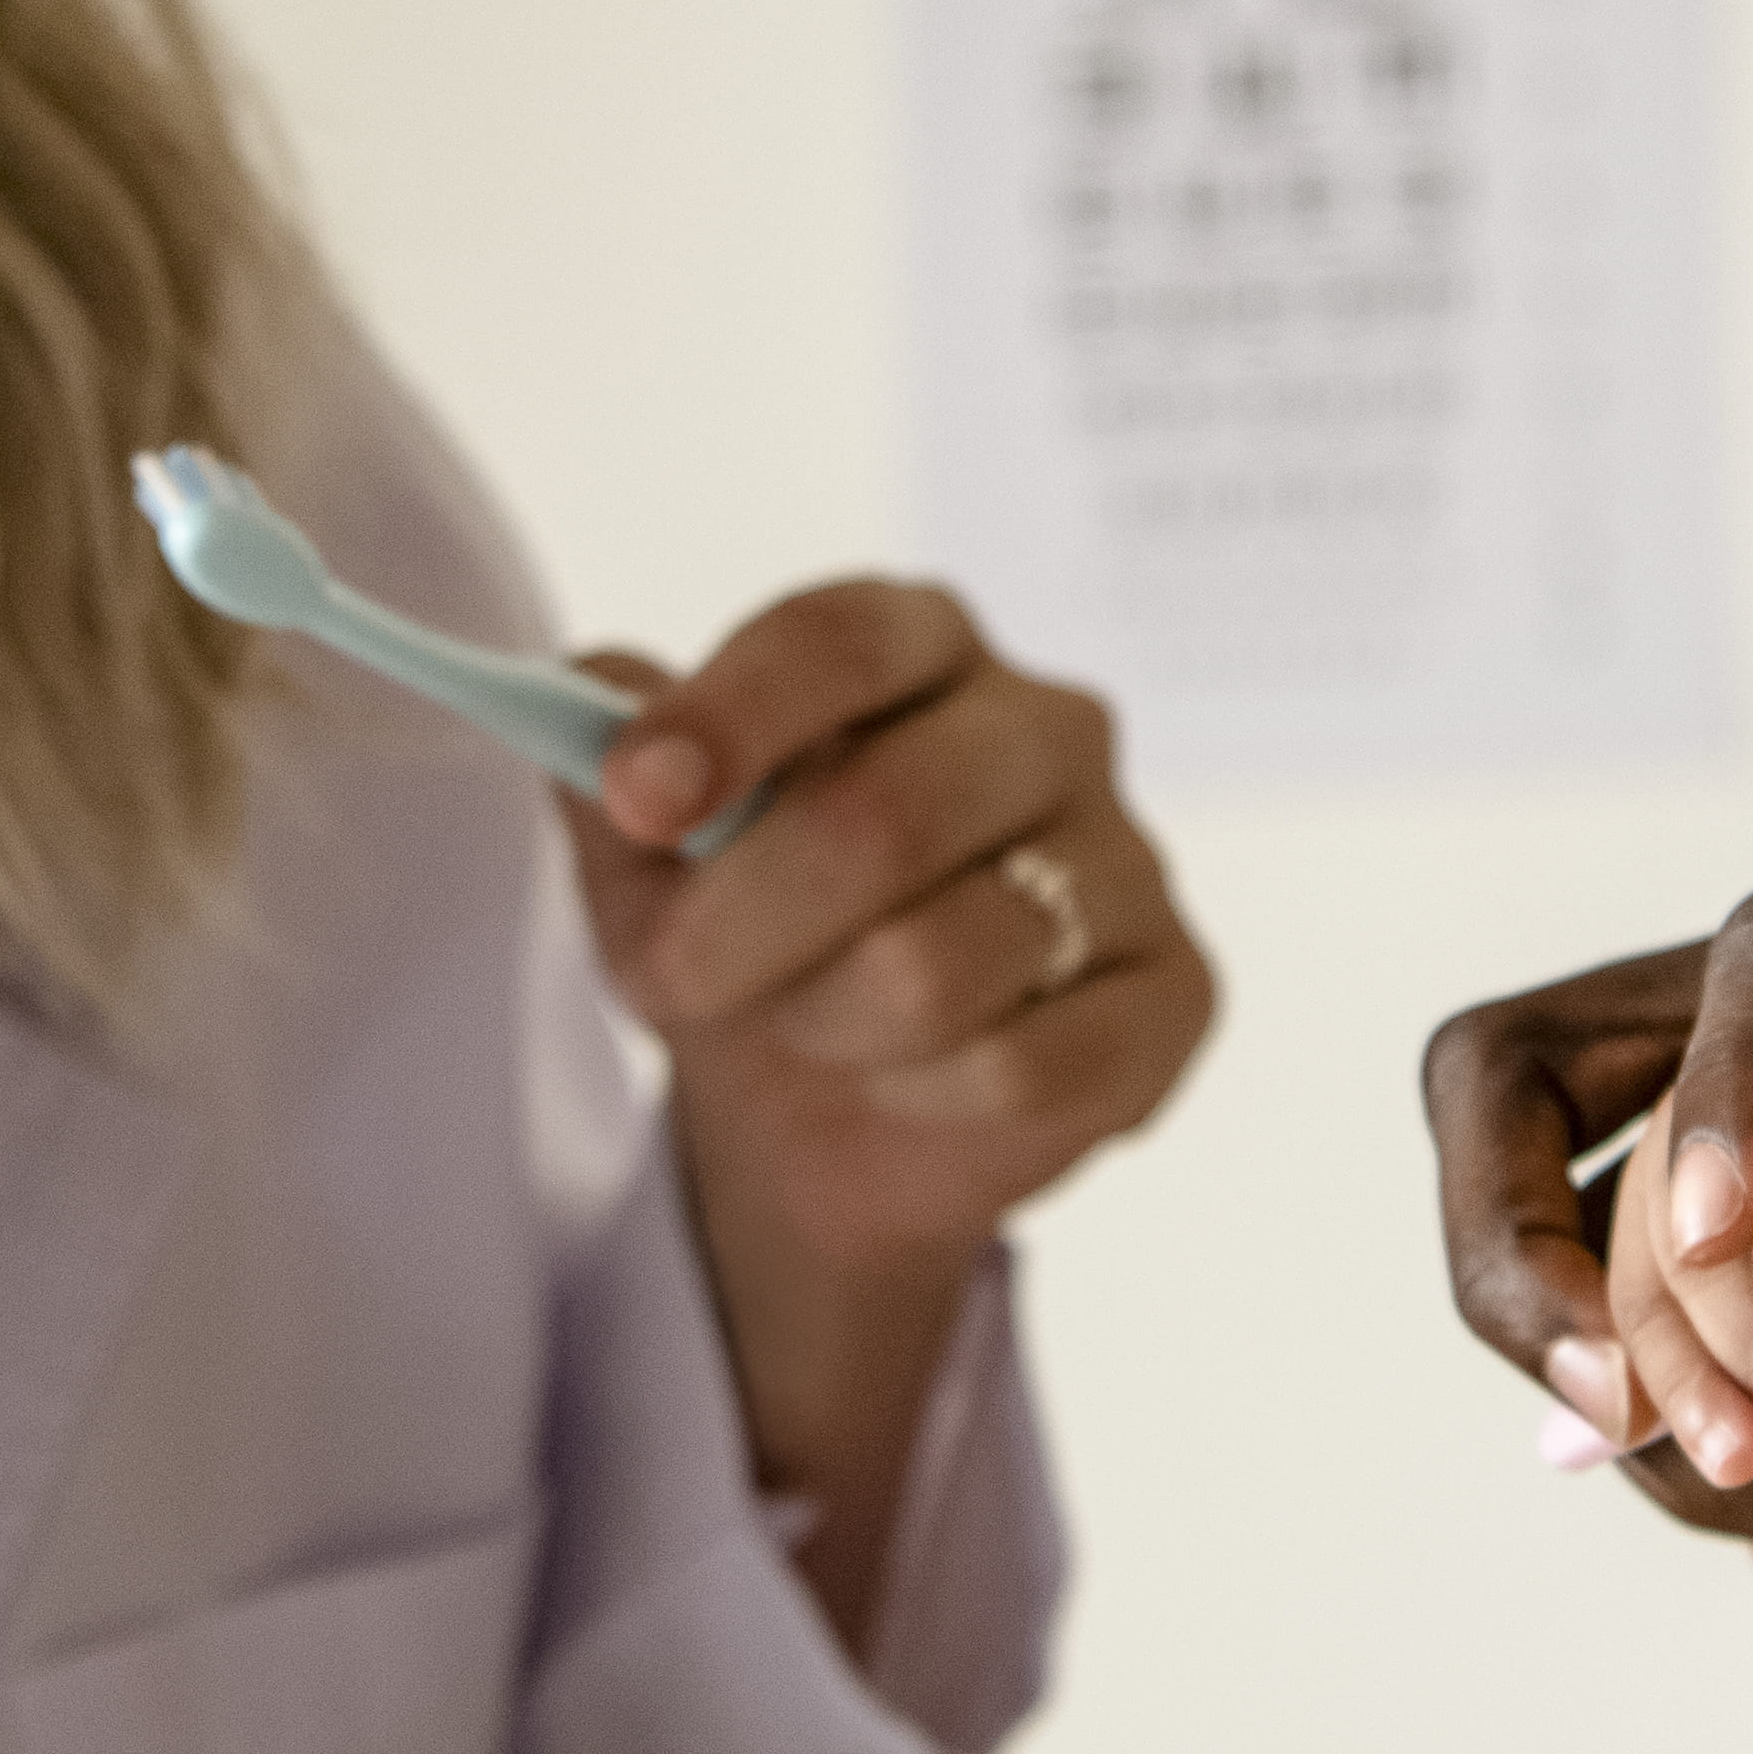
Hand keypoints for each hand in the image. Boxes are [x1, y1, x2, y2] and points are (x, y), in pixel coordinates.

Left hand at [572, 584, 1209, 1607]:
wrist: (837, 1115)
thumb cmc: (754, 939)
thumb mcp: (646, 858)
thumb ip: (602, 765)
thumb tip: (577, 707)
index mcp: (924, 647)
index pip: (842, 638)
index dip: (732, 715)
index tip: (636, 800)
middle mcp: (1049, 727)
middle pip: (887, 813)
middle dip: (742, 925)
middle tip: (678, 980)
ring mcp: (1130, 859)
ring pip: (938, 965)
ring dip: (826, 1023)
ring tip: (811, 1026)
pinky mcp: (1174, 993)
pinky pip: (1021, 1067)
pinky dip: (922, 1096)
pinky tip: (912, 1082)